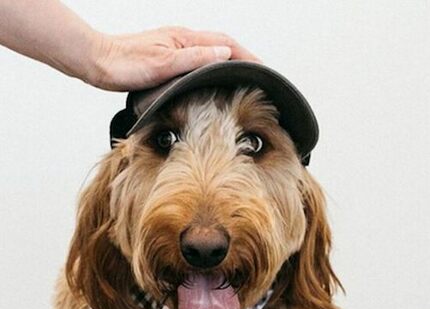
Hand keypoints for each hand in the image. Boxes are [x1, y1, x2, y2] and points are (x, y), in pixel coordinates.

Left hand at [87, 28, 260, 90]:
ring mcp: (174, 48)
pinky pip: (198, 59)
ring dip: (229, 60)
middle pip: (221, 45)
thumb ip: (196, 58)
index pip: (226, 43)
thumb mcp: (164, 63)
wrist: (96, 62)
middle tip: (258, 72)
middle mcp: (182, 40)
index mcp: (185, 39)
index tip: (262, 67)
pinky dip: (213, 66)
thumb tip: (225, 54)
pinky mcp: (166, 57)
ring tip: (242, 75)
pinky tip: (212, 77)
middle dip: (243, 57)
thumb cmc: (124, 63)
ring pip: (210, 51)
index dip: (247, 55)